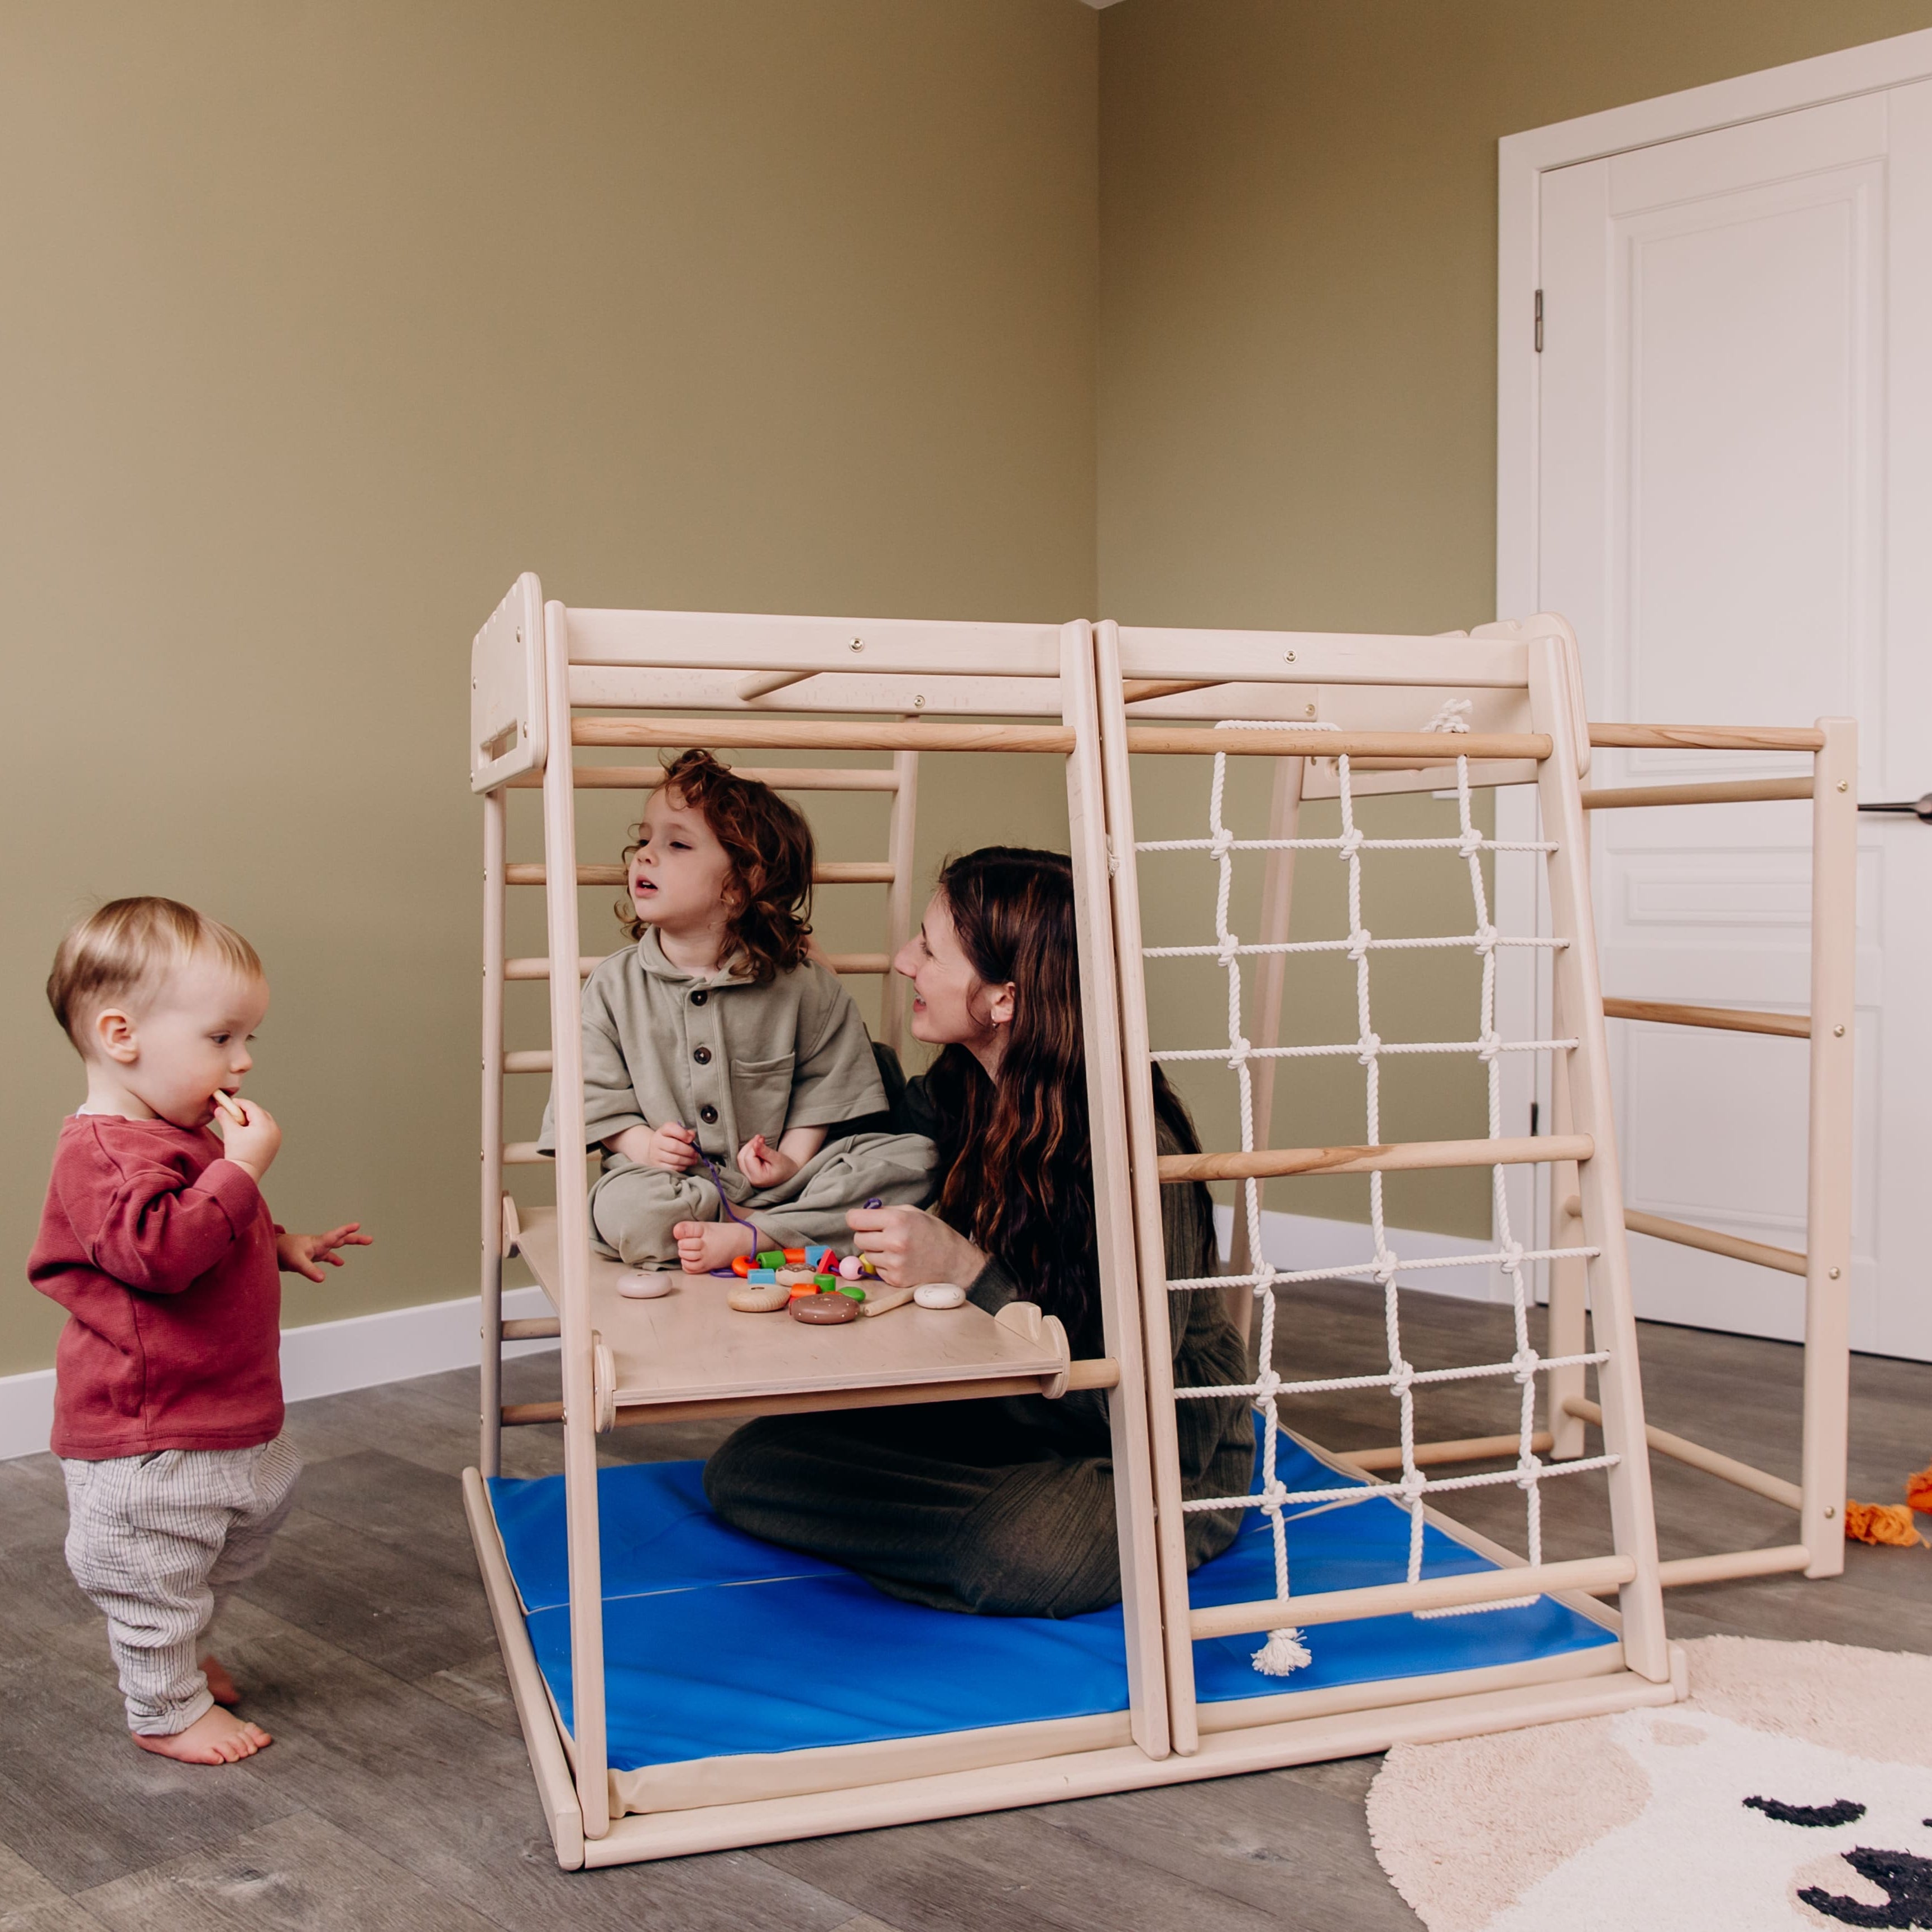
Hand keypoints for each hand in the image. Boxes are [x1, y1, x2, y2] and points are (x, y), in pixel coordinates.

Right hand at [214, 1095, 280, 1182]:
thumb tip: (219, 1108)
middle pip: (260, 1113)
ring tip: (239, 1121)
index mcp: (265, 1124)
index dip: (239, 1103)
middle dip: (246, 1110)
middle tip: (233, 1111)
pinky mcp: (275, 1144)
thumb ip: (225, 1117)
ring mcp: (276, 1137)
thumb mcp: (230, 1132)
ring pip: (264, 1121)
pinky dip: (258, 1127)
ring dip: (252, 1118)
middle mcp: (274, 1129)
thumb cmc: (238, 1153)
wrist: (244, 1173)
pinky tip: (246, 1131)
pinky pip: (267, 1130)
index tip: (229, 1103)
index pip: (252, 1107)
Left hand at [277, 1223, 372, 1281]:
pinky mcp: (311, 1255)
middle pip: (341, 1239)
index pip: (335, 1235)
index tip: (357, 1225)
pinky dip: (334, 1258)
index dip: (346, 1230)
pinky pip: (327, 1256)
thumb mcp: (296, 1262)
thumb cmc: (282, 1251)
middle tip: (369, 1240)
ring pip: (336, 1245)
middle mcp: (319, 1244)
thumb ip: (310, 1270)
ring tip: (362, 1243)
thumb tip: (322, 1279)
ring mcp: (316, 1249)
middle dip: (355, 1238)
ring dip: (348, 1244)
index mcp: (318, 1242)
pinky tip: (340, 1263)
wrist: (271, 1251)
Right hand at [615, 1121, 696, 1172]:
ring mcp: (656, 1154)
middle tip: (695, 1153)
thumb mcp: (676, 1133)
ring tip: (693, 1159)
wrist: (653, 1150)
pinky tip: (686, 1164)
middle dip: (689, 1151)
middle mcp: (657, 1141)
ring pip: (675, 1159)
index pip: (671, 1128)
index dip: (683, 1134)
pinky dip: (682, 1167)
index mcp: (662, 1131)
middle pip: (675, 1146)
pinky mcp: (657, 1166)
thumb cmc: (669, 1140)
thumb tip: (692, 1135)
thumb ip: (685, 1132)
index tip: (691, 1139)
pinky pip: (673, 1168)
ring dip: (688, 1160)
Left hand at [736, 1134, 798, 1187]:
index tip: (762, 1138)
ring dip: (748, 1147)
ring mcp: (748, 1177)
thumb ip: (765, 1151)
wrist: (788, 1173)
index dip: (753, 1146)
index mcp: (758, 1178)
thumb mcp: (778, 1158)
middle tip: (760, 1137)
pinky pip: (742, 1159)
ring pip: (740, 1158)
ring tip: (760, 1141)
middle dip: (749, 1145)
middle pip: (741, 1158)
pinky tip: (756, 1147)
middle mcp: (750, 1179)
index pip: (748, 1158)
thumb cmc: (785, 1167)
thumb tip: (755, 1143)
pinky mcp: (747, 1173)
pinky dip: (748, 1151)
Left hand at [845, 1203, 985, 1290]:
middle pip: (858, 1238)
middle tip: (882, 1235)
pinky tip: (901, 1261)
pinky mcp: (895, 1279)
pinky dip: (884, 1265)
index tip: (860, 1220)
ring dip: (876, 1251)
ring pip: (866, 1255)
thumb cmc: (935, 1234)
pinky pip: (877, 1270)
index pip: (855, 1219)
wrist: (956, 1263)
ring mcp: (894, 1263)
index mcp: (897, 1221)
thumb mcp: (914, 1213)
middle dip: (867, 1235)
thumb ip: (887, 1212)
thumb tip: (863, 1214)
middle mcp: (893, 1242)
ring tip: (896, 1249)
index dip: (856, 1218)